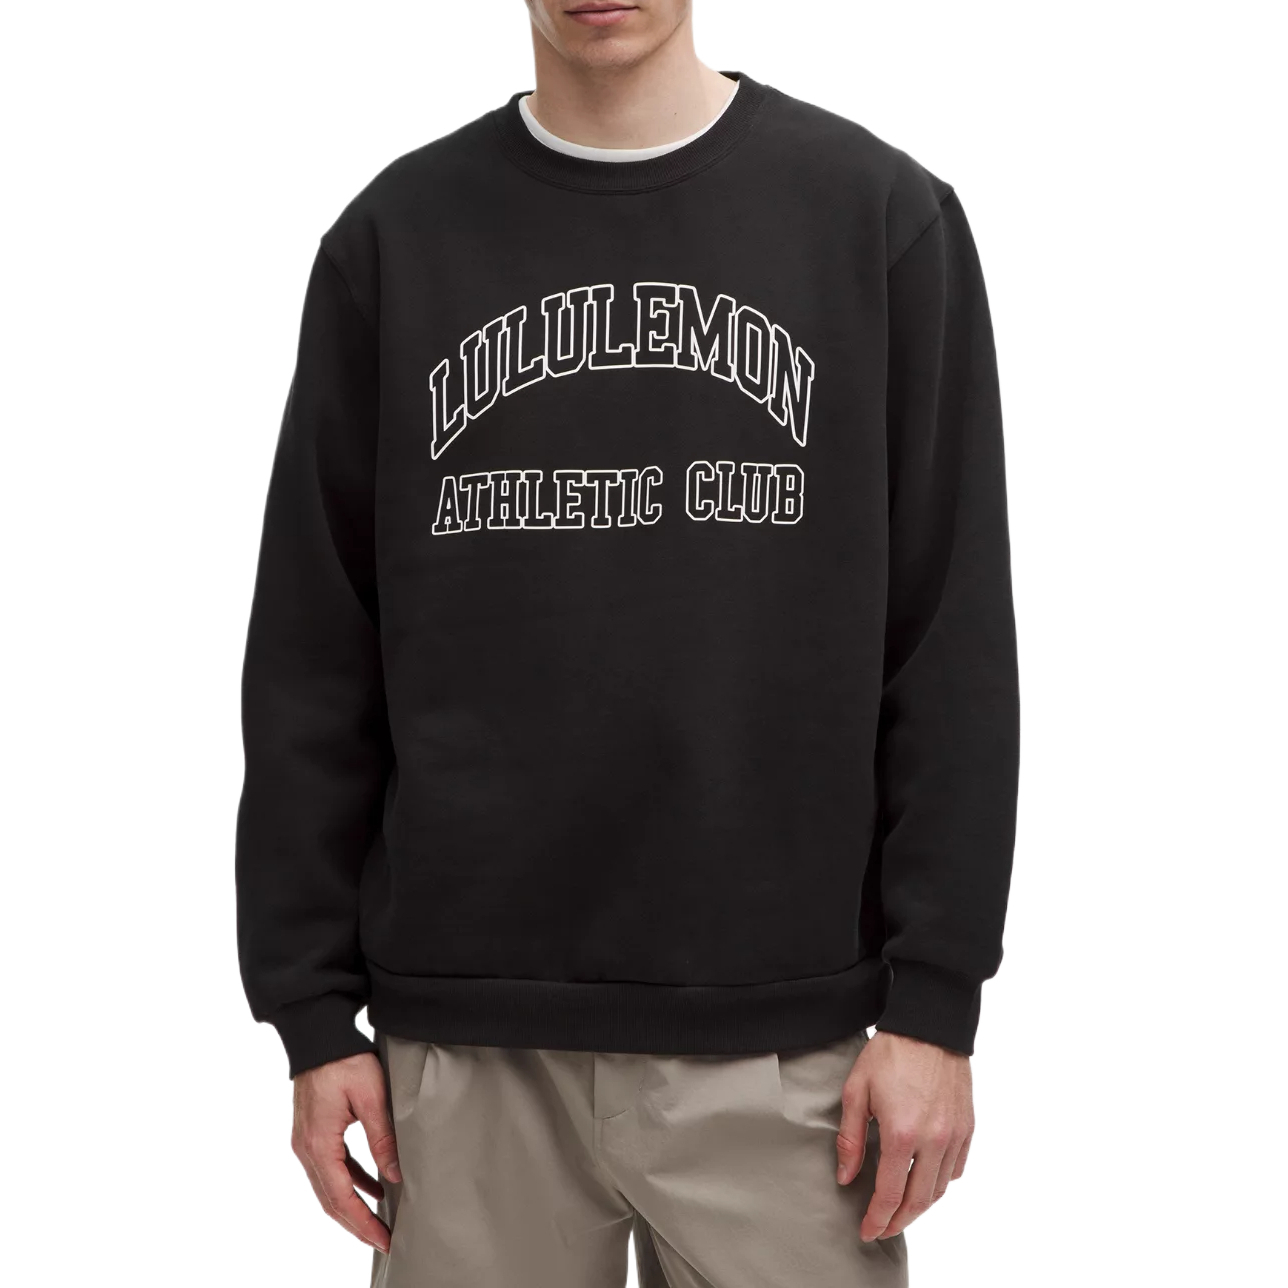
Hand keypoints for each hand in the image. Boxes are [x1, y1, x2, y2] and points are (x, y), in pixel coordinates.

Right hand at [292, 1052, 401, 1251]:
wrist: (319, 1035)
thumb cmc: (344, 1060)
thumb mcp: (371, 1096)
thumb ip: (383, 1137)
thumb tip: (396, 1174)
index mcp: (319, 1144)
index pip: (340, 1198)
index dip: (362, 1223)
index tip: (383, 1238)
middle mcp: (307, 1149)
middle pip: (330, 1200)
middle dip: (357, 1224)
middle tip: (384, 1240)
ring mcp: (307, 1141)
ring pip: (329, 1187)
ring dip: (353, 1206)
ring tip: (380, 1222)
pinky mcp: (314, 1132)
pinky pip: (332, 1168)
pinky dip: (351, 1182)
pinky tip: (374, 1186)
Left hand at [835, 1031, 973, 1241]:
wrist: (928, 1026)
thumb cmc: (890, 1054)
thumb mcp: (857, 1091)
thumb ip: (850, 1139)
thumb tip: (847, 1177)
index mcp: (903, 1135)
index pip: (890, 1195)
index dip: (877, 1219)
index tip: (866, 1231)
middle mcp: (934, 1142)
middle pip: (918, 1201)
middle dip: (898, 1222)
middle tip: (881, 1229)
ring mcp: (954, 1136)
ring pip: (939, 1189)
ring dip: (919, 1206)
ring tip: (900, 1210)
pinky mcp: (967, 1128)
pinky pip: (956, 1169)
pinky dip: (940, 1183)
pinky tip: (924, 1181)